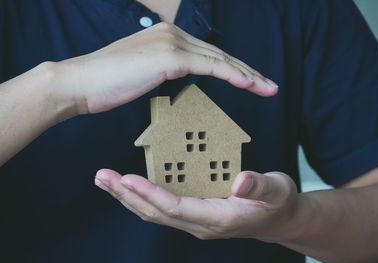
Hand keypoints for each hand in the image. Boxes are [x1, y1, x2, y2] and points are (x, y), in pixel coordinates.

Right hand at [56, 22, 277, 114]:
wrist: (80, 82)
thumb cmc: (107, 83)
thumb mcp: (142, 73)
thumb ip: (164, 69)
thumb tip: (180, 77)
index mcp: (167, 36)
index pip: (209, 54)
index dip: (234, 68)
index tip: (252, 82)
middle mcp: (173, 34)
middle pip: (220, 54)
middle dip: (249, 71)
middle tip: (270, 85)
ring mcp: (172, 43)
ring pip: (220, 59)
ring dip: (248, 75)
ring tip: (269, 88)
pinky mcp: (169, 56)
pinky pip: (209, 66)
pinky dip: (232, 75)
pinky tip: (249, 84)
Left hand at [94, 169, 300, 242]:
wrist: (280, 220)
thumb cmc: (278, 202)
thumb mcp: (276, 189)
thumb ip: (259, 185)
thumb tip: (240, 180)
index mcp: (218, 218)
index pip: (176, 208)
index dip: (151, 194)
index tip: (127, 179)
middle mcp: (201, 224)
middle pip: (156, 214)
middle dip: (127, 196)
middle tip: (103, 178)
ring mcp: (196, 222)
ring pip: (155, 213)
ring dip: (129, 197)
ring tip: (107, 180)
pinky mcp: (194, 215)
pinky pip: (163, 209)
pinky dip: (143, 197)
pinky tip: (130, 186)